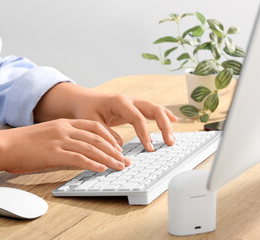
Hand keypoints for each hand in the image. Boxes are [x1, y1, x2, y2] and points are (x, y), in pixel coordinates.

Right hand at [0, 119, 129, 181]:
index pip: (95, 127)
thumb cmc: (24, 143)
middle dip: (114, 150)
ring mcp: (59, 140)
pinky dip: (92, 164)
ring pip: (91, 148)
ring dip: (108, 158)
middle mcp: (64, 129)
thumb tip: (80, 151)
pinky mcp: (53, 153)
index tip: (119, 147)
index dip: (110, 137)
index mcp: (64, 123)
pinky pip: (78, 158)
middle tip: (125, 159)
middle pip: (97, 138)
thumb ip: (65, 139)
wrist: (4, 145)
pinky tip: (101, 169)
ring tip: (119, 166)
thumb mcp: (48, 134)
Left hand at [34, 83, 177, 151]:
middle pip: (154, 109)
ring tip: (172, 139)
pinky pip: (153, 110)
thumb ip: (105, 133)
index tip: (150, 148)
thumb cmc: (86, 110)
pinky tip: (174, 121)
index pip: (138, 118)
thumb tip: (120, 147)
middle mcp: (130, 100)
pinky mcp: (137, 107)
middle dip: (164, 126)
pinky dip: (164, 116)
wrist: (85, 100)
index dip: (145, 134)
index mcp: (119, 102)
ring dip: (166, 123)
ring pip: (157, 109)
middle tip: (169, 143)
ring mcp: (135, 102)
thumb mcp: (91, 122)